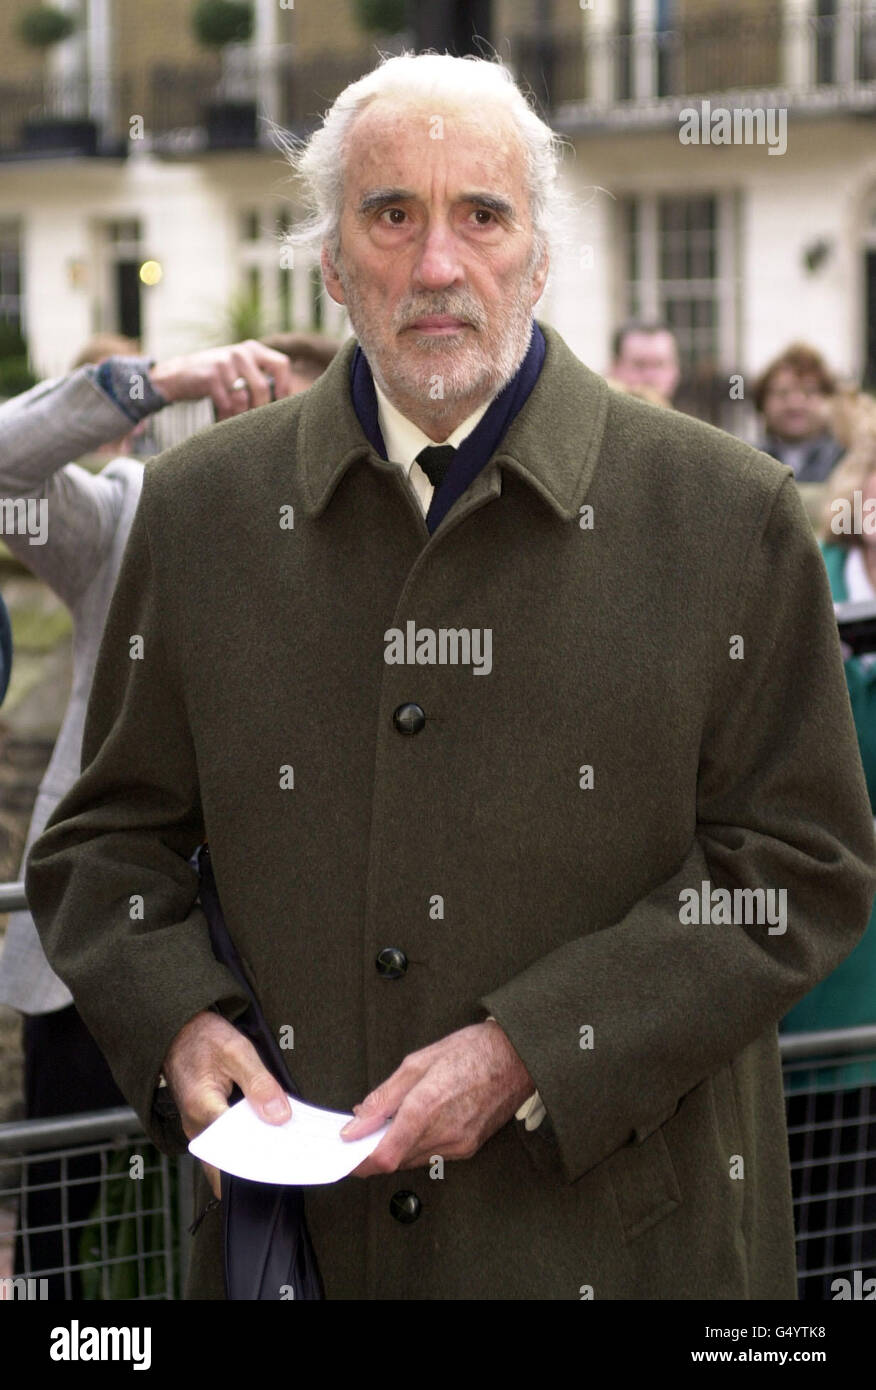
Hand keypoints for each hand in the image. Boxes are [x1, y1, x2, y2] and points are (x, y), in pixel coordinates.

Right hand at [148, 340, 299, 419]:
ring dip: (239, 415)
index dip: (285, 387)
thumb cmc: (218, 378)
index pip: (282, 364)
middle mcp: (241, 352)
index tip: (280, 405)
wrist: (179, 375)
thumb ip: (261, 379)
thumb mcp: (241, 370)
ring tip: (234, 419)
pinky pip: (226, 404)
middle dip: (260, 409)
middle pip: (263, 388)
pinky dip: (225, 416)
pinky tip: (221, 418)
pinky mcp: (210, 376)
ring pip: (243, 399)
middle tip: (253, 420)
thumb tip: (290, 403)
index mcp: (253, 349)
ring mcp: (225, 362)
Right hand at [162, 1010, 290, 1197]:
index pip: (237, 1145)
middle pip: (233, 1155)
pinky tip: (269, 1133)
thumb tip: (280, 1117)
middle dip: (263, 1156)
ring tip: (287, 1143)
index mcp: (203, 1108)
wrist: (177, 1032)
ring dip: (256, 1150)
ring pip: (229, 1153)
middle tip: (295, 1151)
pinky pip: (225, 1143)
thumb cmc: (205, 1038)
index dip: (264, 1150)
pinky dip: (246, 1141)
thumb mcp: (237, 1051)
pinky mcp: (203, 1126)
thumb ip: (259, 1084)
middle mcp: (196, 1126)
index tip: (290, 1151)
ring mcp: (198, 1129)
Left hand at [340, 1020, 534, 1176]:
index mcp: (426, 1107)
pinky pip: (433, 1156)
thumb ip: (384, 1097)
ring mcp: (459, 1145)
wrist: (517, 1057)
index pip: (385, 1155)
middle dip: (375, 1151)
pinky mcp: (470, 1148)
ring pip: (413, 1161)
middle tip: (364, 1132)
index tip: (346, 1154)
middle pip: (396, 1161)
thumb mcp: (417, 1062)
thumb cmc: (470, 1051)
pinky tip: (417, 1124)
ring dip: (396, 1149)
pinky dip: (417, 1146)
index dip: (360, 1162)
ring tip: (391, 1123)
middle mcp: (443, 1133)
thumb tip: (357, 1121)